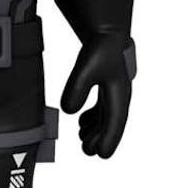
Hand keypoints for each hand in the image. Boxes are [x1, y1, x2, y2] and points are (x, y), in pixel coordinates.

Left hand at [60, 36, 134, 157]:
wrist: (106, 32)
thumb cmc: (100, 48)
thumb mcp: (86, 67)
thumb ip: (77, 88)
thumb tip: (69, 111)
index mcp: (119, 92)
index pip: (115, 120)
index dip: (110, 139)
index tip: (102, 155)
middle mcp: (119, 94)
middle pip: (111, 122)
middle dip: (101, 138)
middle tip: (87, 151)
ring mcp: (113, 91)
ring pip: (107, 116)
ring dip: (97, 130)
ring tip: (83, 141)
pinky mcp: (105, 86)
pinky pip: (102, 108)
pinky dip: (93, 118)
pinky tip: (81, 123)